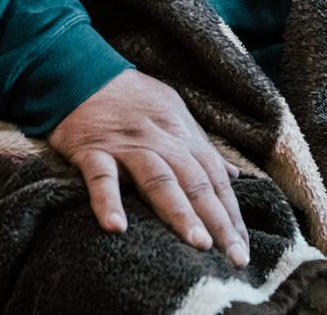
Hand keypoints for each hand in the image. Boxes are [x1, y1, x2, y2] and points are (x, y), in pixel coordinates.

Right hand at [48, 69, 249, 266]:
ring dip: (180, 211)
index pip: (215, 177)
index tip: (243, 247)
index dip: (231, 213)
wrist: (82, 70)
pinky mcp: (92, 149)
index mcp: (182, 134)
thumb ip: (202, 147)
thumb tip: (235, 176)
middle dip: (218, 220)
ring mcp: (126, 146)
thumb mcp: (174, 113)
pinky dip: (107, 200)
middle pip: (195, 182)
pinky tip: (116, 228)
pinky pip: (101, 177)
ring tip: (198, 243)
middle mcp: (160, 140)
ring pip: (159, 179)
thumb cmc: (132, 97)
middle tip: (235, 256)